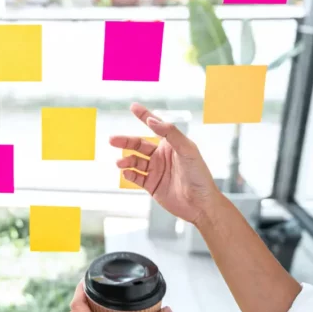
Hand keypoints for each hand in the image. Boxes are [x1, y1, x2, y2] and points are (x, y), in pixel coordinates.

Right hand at [110, 102, 219, 224]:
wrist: (200, 204)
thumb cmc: (199, 175)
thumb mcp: (187, 150)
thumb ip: (170, 133)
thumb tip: (152, 121)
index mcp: (171, 144)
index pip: (155, 127)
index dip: (144, 116)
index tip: (133, 107)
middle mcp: (162, 156)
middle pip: (139, 145)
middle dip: (125, 141)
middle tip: (112, 139)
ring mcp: (156, 171)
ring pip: (135, 161)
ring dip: (126, 160)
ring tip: (120, 162)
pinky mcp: (152, 185)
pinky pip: (136, 177)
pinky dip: (129, 174)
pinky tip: (126, 173)